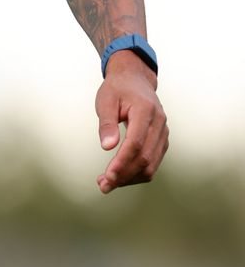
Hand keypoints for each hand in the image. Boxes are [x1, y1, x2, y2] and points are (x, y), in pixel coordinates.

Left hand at [95, 53, 168, 193]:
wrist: (135, 80)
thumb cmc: (118, 89)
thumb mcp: (105, 101)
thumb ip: (107, 124)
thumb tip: (107, 147)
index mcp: (146, 110)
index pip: (136, 143)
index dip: (122, 162)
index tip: (107, 176)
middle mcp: (159, 123)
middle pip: (145, 158)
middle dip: (123, 175)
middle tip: (103, 186)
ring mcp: (163, 133)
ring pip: (151, 165)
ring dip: (129, 178)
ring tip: (106, 183)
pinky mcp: (161, 141)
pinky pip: (152, 163)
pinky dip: (136, 173)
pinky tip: (118, 176)